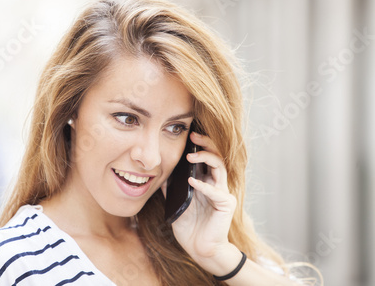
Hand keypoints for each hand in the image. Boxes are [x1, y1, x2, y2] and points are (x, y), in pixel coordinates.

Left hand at [169, 131, 237, 264]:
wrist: (200, 249)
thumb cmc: (190, 227)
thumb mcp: (176, 204)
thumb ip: (171, 189)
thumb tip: (160, 174)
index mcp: (205, 182)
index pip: (206, 158)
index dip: (199, 145)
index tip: (188, 135)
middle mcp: (216, 184)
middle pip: (216, 157)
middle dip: (206, 144)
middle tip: (193, 137)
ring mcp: (222, 193)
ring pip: (220, 167)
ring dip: (206, 158)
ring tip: (191, 155)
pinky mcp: (226, 204)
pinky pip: (215, 192)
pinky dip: (203, 185)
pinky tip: (192, 181)